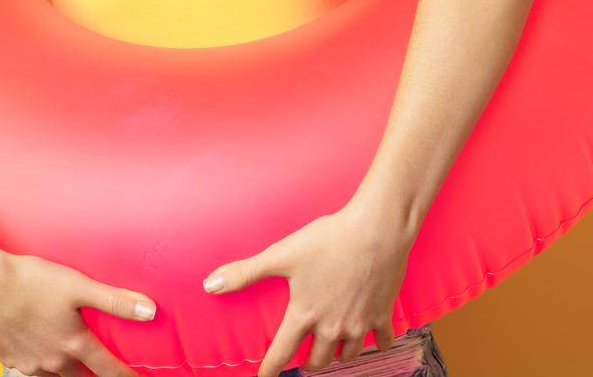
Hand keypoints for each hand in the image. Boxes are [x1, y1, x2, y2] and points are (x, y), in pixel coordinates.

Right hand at [0, 249, 155, 376]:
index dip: (125, 376)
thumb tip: (150, 312)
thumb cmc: (29, 280)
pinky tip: (39, 350)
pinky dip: (40, 364)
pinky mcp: (7, 357)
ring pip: (54, 375)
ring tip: (72, 362)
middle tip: (102, 371)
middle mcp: (52, 361)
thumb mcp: (78, 286)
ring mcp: (28, 362)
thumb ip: (115, 301)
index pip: (108, 369)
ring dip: (66, 371)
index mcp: (73, 344)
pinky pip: (30, 368)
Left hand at [202, 197, 417, 376]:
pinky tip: (372, 339)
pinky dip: (375, 343)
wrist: (376, 230)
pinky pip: (381, 342)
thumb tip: (210, 285)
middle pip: (317, 361)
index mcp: (304, 314)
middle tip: (303, 359)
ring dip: (338, 354)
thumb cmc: (328, 240)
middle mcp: (331, 327)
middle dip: (308, 363)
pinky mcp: (382, 314)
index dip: (270, 370)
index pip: (281, 353)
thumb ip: (245, 273)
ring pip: (347, 355)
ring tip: (332, 348)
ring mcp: (359, 324)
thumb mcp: (281, 255)